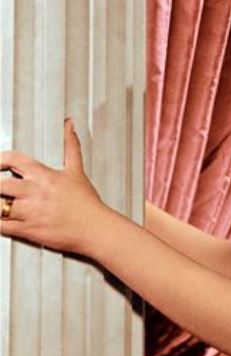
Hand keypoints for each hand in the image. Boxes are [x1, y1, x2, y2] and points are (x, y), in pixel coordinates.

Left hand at [1, 118, 110, 254]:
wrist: (97, 229)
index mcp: (44, 176)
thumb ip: (70, 145)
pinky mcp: (29, 230)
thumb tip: (69, 124)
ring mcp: (30, 212)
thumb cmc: (87, 203)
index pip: (13, 160)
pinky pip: (2, 227)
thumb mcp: (77, 171)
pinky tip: (1, 220)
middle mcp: (35, 192)